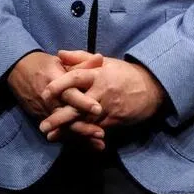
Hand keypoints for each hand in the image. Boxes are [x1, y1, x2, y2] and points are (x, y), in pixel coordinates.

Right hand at [6, 51, 106, 150]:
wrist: (16, 69)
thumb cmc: (42, 63)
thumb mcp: (61, 61)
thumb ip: (81, 63)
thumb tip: (100, 59)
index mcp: (55, 81)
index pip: (70, 94)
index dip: (83, 102)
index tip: (98, 109)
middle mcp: (49, 98)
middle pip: (67, 116)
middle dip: (84, 126)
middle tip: (101, 133)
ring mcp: (44, 110)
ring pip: (63, 127)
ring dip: (81, 136)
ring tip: (98, 143)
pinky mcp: (40, 117)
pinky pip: (57, 130)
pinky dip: (73, 138)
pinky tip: (87, 144)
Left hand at [39, 52, 165, 140]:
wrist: (151, 89)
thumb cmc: (123, 73)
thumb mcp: (104, 62)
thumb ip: (80, 57)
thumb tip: (59, 54)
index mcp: (97, 74)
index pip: (76, 78)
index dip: (60, 85)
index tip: (45, 93)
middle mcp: (101, 92)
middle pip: (78, 105)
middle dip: (60, 117)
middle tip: (43, 126)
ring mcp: (108, 108)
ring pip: (86, 121)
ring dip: (68, 130)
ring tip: (51, 136)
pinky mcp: (114, 121)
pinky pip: (96, 129)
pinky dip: (83, 135)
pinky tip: (71, 140)